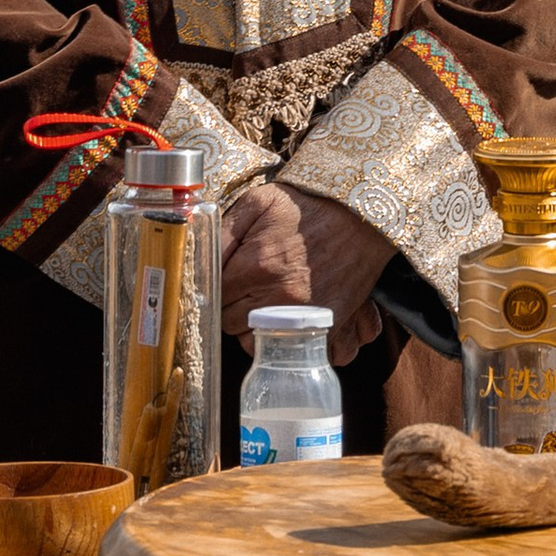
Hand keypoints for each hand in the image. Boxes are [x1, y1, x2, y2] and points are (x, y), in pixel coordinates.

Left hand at [219, 183, 391, 349]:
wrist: (359, 214)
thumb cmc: (306, 207)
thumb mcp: (257, 203)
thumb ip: (221, 232)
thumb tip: (195, 260)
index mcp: (258, 267)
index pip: (215, 299)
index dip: (217, 287)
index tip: (228, 276)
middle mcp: (282, 298)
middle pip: (233, 324)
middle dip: (234, 307)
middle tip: (247, 285)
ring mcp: (308, 316)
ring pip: (261, 344)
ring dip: (257, 329)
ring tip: (266, 303)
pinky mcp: (331, 325)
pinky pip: (299, 351)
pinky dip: (292, 343)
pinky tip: (289, 322)